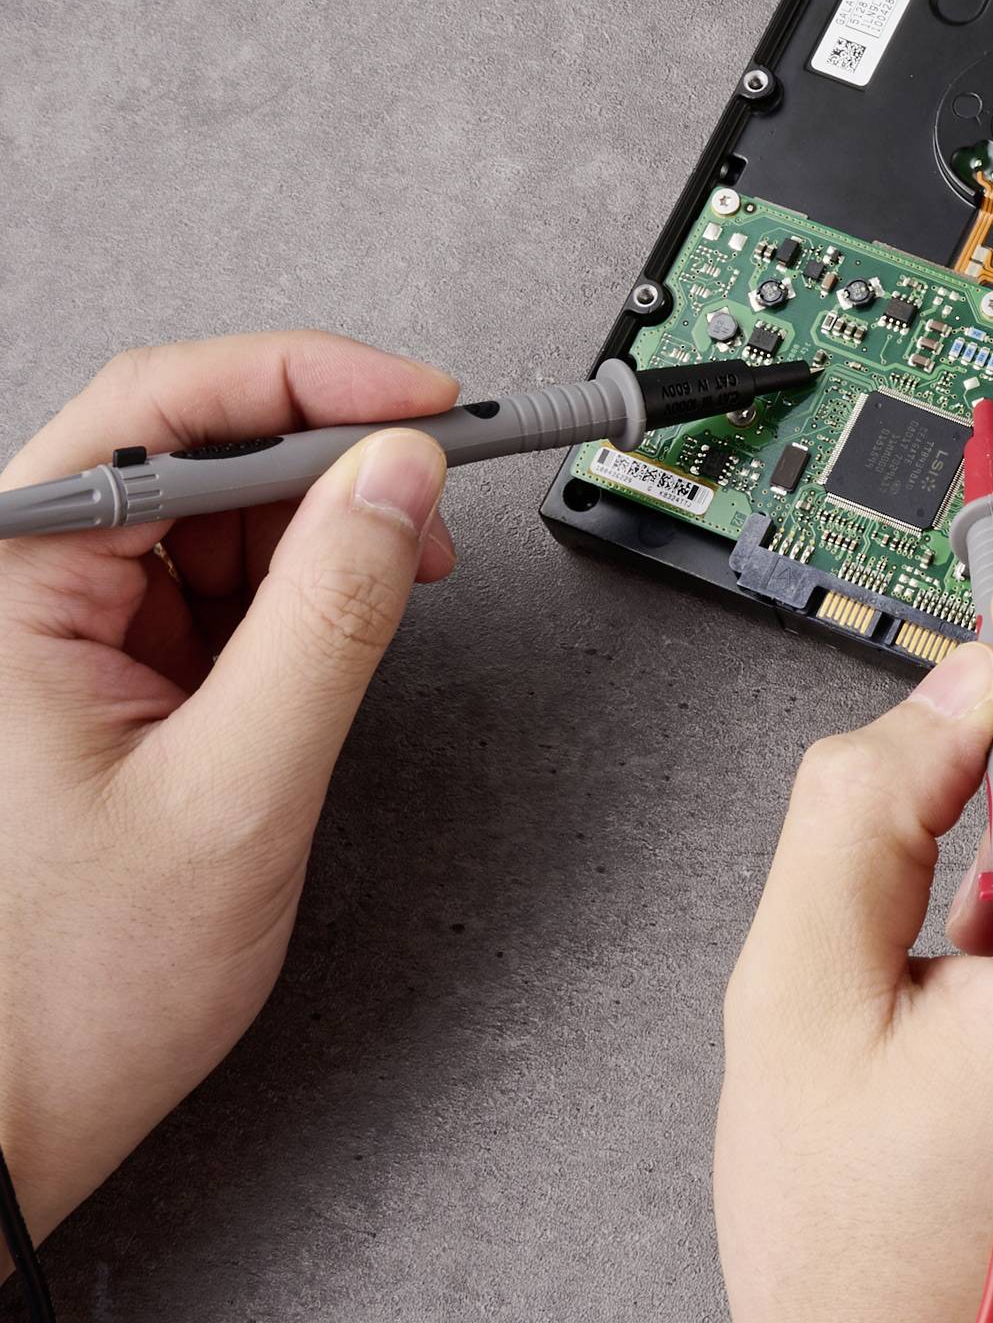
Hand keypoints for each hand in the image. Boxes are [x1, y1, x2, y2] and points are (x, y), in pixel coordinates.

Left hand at [0, 333, 458, 1255]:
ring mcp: (59, 629)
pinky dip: (299, 588)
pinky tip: (350, 616)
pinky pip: (212, 585)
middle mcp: (20, 588)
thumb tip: (398, 481)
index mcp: (8, 587)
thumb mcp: (237, 788)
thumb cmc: (68, 988)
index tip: (425, 404)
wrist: (5, 1121)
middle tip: (437, 493)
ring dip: (322, 529)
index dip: (312, 383)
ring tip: (406, 572)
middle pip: (193, 449)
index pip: (165, 413)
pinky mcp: (101, 671)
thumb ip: (330, 617)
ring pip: (212, 514)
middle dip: (331, 462)